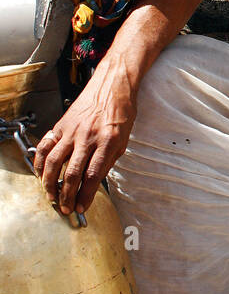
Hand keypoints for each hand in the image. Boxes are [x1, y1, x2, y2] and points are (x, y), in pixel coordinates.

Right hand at [33, 62, 137, 214]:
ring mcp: (72, 131)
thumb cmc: (121, 112)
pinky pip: (45, 146)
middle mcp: (88, 137)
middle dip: (67, 196)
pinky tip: (41, 173)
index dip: (85, 196)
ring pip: (54, 162)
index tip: (82, 208)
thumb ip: (108, 161)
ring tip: (52, 196)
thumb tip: (94, 183)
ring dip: (50, 183)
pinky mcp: (61, 125)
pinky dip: (40, 162)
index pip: (93, 176)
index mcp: (107, 142)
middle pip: (72, 173)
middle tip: (66, 208)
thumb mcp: (123, 140)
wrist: (112, 86)